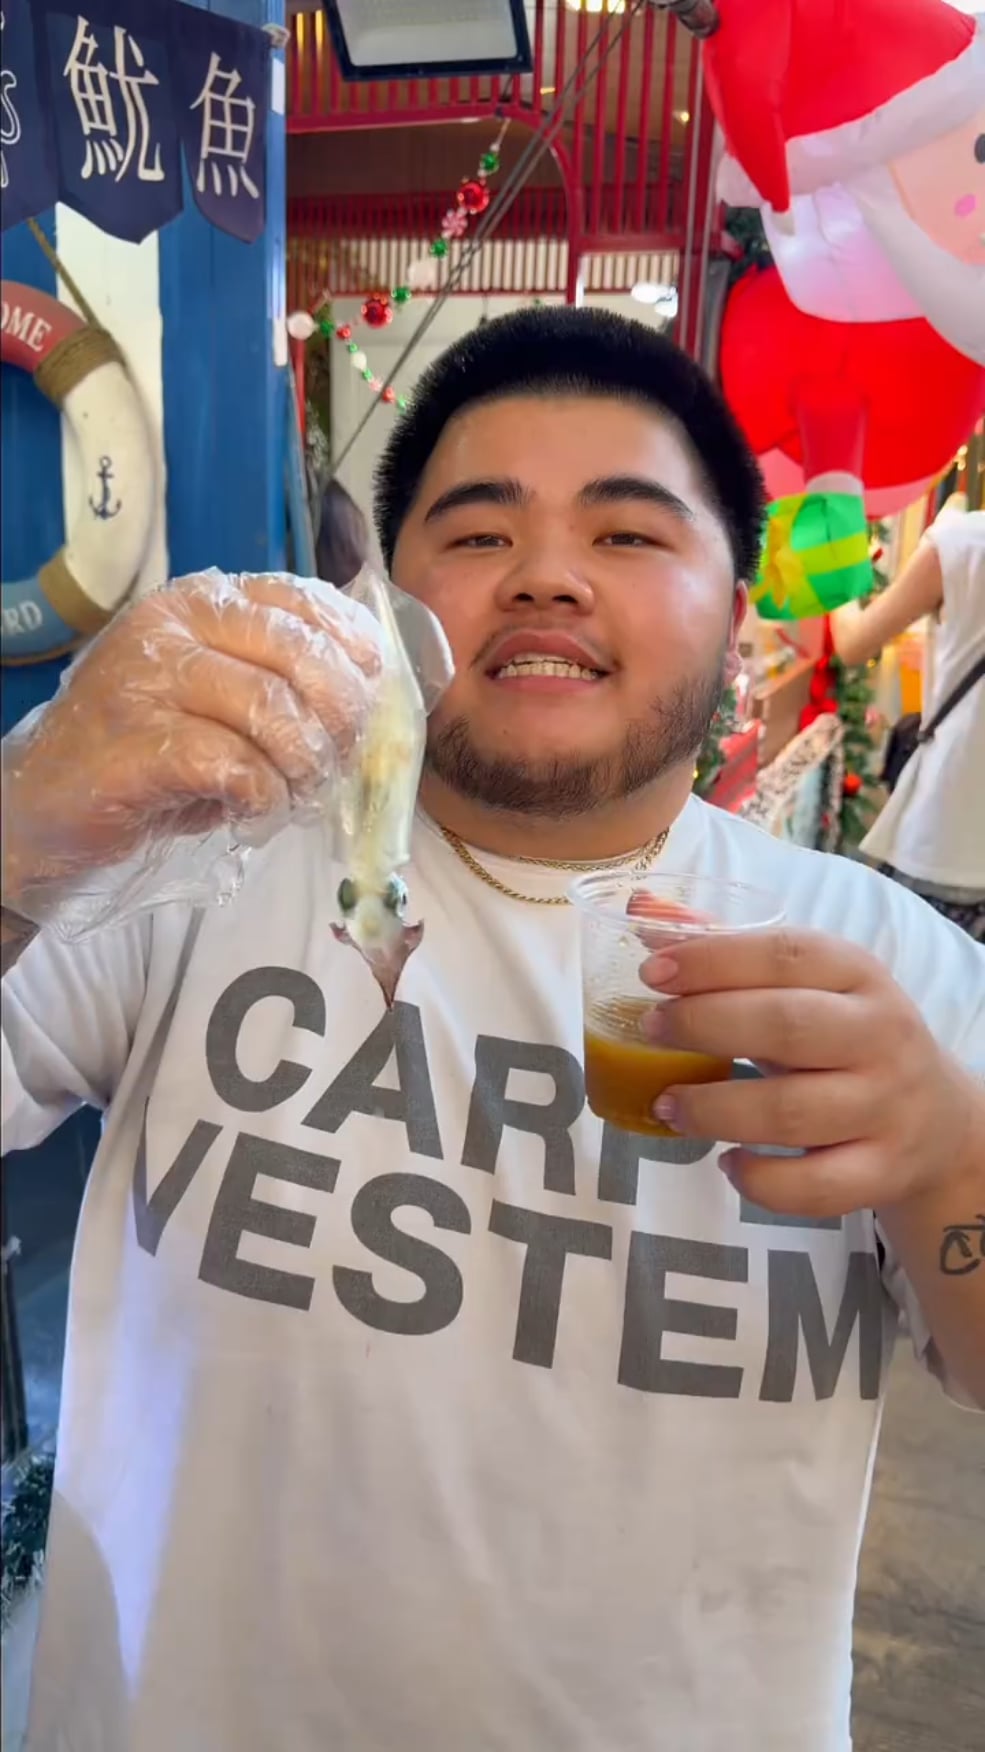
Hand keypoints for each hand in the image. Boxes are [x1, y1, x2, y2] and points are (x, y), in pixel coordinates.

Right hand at [2, 572, 379, 912]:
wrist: (50, 802)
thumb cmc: (150, 752)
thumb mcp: (218, 695)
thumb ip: (280, 674)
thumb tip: (371, 682)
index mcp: (199, 601)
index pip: (301, 599)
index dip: (351, 648)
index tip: (368, 692)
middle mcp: (171, 626)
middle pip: (298, 654)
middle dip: (339, 715)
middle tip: (335, 759)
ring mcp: (147, 681)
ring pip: (272, 709)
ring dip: (303, 763)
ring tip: (295, 790)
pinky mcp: (136, 745)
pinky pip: (234, 764)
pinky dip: (263, 794)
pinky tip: (255, 807)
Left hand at [640, 929, 980, 1218]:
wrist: (938, 1121)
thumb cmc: (845, 1040)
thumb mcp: (804, 987)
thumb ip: (727, 952)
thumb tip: (642, 911)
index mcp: (858, 974)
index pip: (787, 954)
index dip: (714, 960)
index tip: (652, 971)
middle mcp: (880, 1036)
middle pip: (787, 1026)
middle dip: (705, 1025)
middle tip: (650, 1030)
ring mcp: (885, 1108)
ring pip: (792, 1112)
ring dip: (714, 1109)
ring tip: (666, 1104)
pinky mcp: (881, 1172)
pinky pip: (814, 1185)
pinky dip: (761, 1180)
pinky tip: (727, 1162)